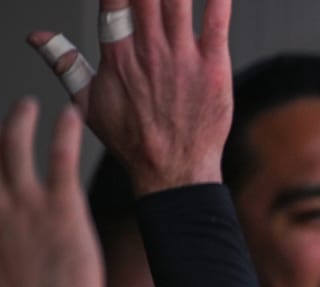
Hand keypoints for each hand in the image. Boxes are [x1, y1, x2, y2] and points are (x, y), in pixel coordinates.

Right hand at [0, 99, 102, 286]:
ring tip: (28, 106)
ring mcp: (25, 202)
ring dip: (20, 121)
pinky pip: (62, 156)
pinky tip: (71, 114)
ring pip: (14, 146)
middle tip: (2, 122)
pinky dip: (65, 131)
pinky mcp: (62, 204)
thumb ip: (2, 253)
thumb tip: (5, 253)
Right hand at [28, 0, 232, 195]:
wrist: (172, 170)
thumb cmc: (130, 138)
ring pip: (178, 1)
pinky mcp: (213, 67)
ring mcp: (182, 57)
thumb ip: (64, 62)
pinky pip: (216, 23)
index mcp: (117, 54)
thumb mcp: (86, 101)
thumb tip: (35, 36)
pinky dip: (217, 0)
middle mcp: (149, 50)